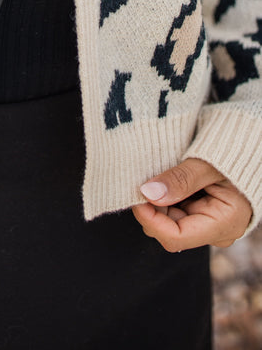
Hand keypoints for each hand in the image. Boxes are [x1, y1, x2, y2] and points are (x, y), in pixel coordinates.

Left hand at [131, 157, 251, 251]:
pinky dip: (164, 198)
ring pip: (169, 222)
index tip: (136, 196)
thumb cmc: (234, 155)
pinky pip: (175, 212)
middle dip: (151, 209)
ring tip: (157, 176)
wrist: (251, 149)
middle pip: (169, 230)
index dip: (150, 220)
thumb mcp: (207, 164)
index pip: (176, 237)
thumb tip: (148, 193)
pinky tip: (164, 181)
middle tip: (142, 181)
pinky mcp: (202, 214)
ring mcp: (208, 224)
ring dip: (156, 202)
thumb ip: (180, 179)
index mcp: (224, 224)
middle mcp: (215, 231)